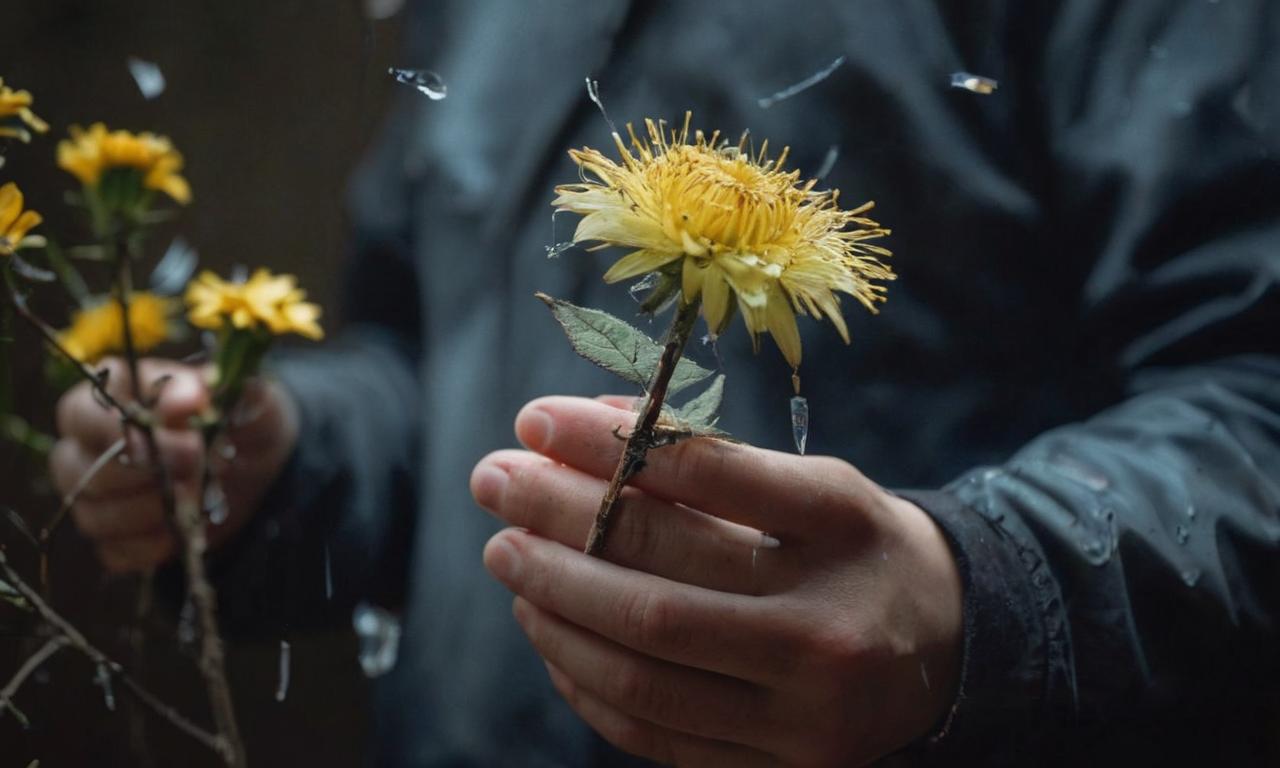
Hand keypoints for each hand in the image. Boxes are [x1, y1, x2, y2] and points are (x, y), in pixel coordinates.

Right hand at [49, 357, 298, 572]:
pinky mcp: (114, 537)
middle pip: (79, 471)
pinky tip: (186, 529)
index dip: (122, 432)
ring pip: (94, 515)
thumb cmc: (237, 418)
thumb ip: (216, 390)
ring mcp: (94, 497)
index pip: (80, 415)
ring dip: (152, 511)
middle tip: (197, 465)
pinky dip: (153, 546)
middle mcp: (85, 448)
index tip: (179, 441)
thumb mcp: (241, 397)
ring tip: (196, 495)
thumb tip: (187, 397)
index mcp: (107, 400)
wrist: (256, 464)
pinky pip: (114, 552)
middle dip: (145, 474)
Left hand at [472, 396, 962, 766]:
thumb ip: (712, 459)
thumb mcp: (815, 485)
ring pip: (645, 668)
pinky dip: (585, 680)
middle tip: (492, 482)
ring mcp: (804, 716)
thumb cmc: (860, 549)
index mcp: (846, 529)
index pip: (709, 474)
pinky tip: (548, 630)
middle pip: (661, 582)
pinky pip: (655, 731)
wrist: (949, 647)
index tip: (535, 418)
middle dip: (556, 525)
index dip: (606, 443)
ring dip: (555, 608)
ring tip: (508, 557)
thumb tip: (587, 425)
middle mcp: (829, 628)